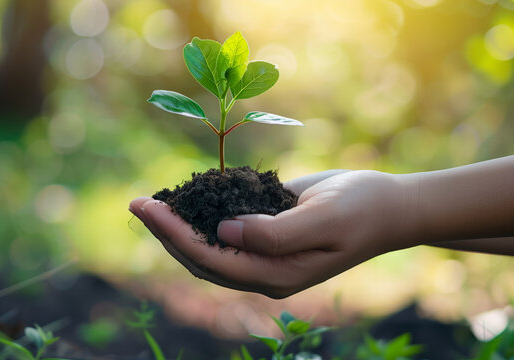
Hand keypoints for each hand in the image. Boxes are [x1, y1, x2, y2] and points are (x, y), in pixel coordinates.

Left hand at [130, 170, 413, 297]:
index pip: (212, 259)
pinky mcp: (266, 231)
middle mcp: (263, 269)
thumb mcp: (325, 219)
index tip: (148, 208)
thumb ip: (276, 232)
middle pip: (201, 257)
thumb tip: (225, 231)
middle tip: (136, 203)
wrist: (389, 206)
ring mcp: (263, 253)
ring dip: (177, 226)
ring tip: (149, 202)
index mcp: (275, 275)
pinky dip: (201, 214)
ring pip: (208, 246)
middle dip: (166, 232)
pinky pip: (225, 229)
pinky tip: (184, 196)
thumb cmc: (362, 209)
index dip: (176, 235)